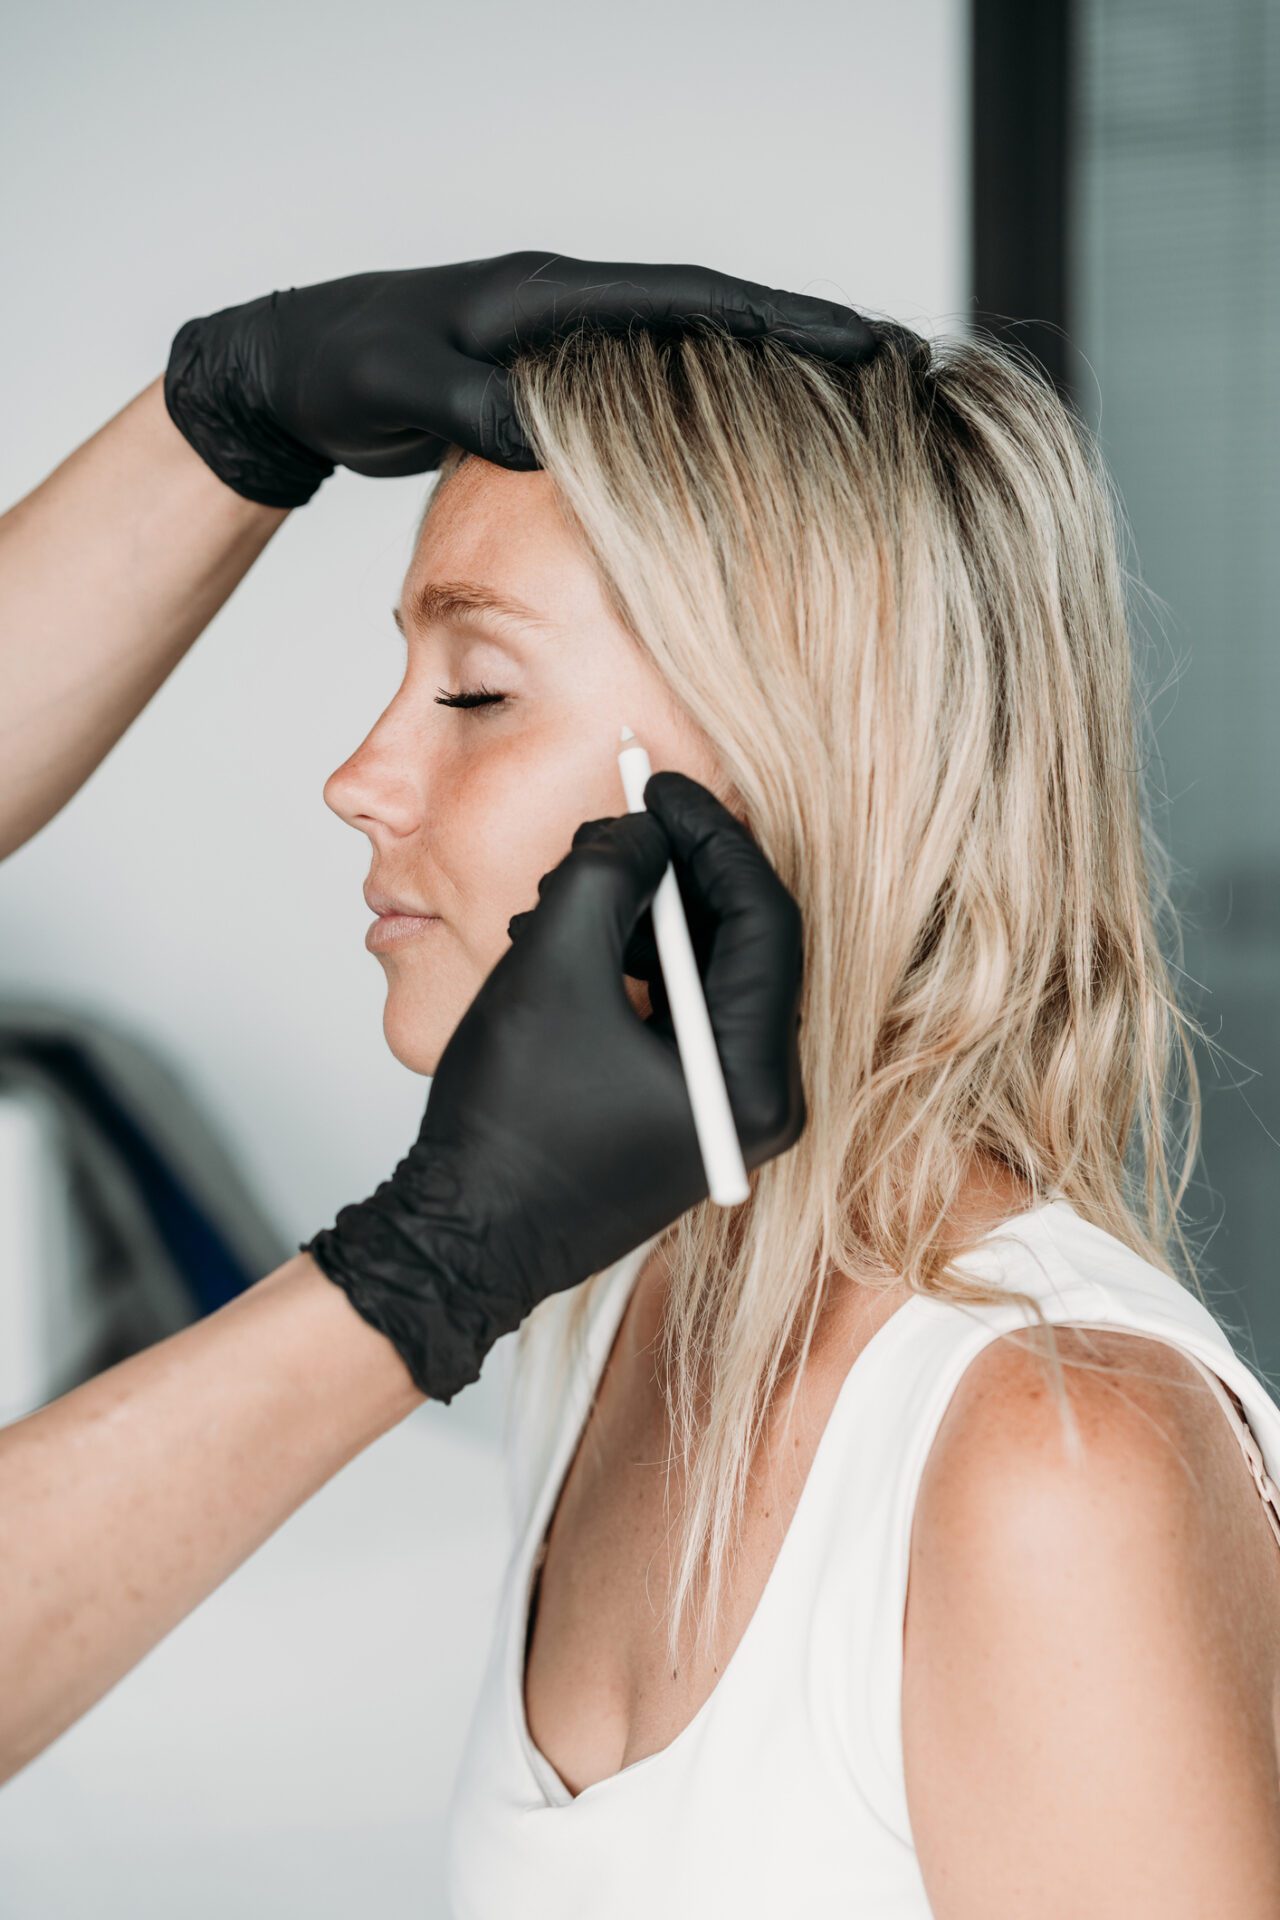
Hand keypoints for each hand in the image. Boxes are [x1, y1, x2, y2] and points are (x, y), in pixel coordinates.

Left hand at [162, 248, 887, 505]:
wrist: (296, 371)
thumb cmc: (344, 371)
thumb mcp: (407, 387)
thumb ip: (480, 409)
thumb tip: (554, 437)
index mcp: (546, 297)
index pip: (684, 300)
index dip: (773, 319)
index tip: (854, 340)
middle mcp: (566, 309)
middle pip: (705, 319)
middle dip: (793, 340)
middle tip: (882, 366)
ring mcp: (560, 344)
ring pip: (679, 358)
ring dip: (753, 379)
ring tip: (838, 410)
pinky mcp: (545, 382)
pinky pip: (642, 395)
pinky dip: (695, 413)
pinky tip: (735, 451)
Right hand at [301, 772, 805, 1402]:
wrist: (461, 1242)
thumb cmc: (506, 1127)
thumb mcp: (551, 969)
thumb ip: (605, 875)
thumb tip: (642, 829)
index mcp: (752, 1075)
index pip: (765, 917)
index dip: (710, 835)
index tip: (659, 784)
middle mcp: (761, 1098)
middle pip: (744, 941)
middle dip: (674, 873)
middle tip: (614, 828)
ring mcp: (726, 1110)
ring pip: (708, 971)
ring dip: (644, 916)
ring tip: (565, 892)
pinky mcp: (687, 1112)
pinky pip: (680, 1010)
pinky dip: (633, 963)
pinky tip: (566, 940)